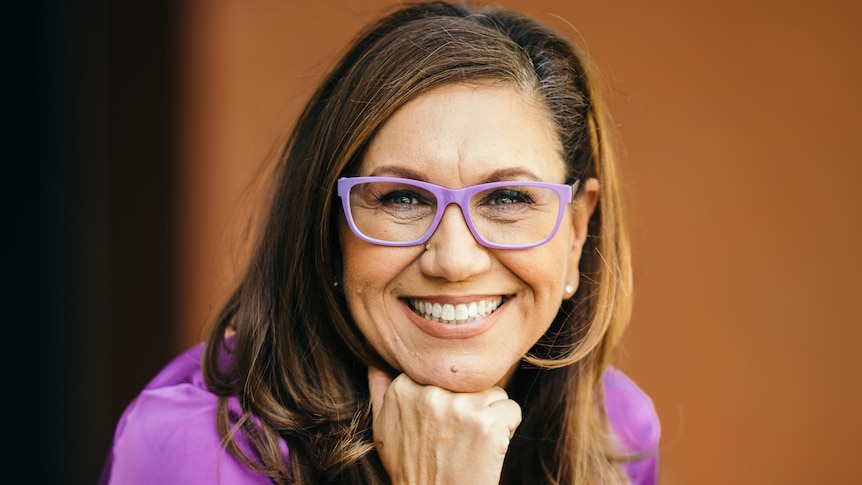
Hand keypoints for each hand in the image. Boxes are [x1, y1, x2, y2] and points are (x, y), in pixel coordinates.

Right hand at [368, 367, 521, 484]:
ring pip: (494, 391)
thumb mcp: (384, 427)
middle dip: (470, 404)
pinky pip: (512, 409)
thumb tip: (378, 359)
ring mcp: (459, 406)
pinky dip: (507, 429)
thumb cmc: (412, 468)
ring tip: (471, 443)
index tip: (440, 424)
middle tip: (457, 437)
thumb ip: (381, 388)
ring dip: (490, 415)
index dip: (449, 396)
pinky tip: (487, 450)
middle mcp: (429, 392)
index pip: (444, 370)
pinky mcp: (485, 422)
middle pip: (469, 379)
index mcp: (403, 387)